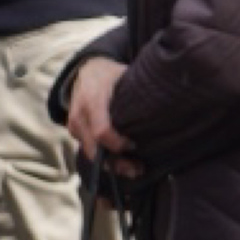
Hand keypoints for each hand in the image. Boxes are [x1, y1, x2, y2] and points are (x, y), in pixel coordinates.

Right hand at [66, 58, 139, 175]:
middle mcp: (80, 114)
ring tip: (133, 169)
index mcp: (93, 99)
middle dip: (116, 163)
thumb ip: (137, 92)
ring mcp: (74, 124)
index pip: (102, 131)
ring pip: (90, 153)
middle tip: (138, 170)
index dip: (118, 144)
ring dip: (111, 165)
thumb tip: (166, 106)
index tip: (135, 145)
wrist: (87, 69)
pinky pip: (87, 149)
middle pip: (94, 149)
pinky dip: (103, 158)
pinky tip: (121, 161)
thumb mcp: (125, 76)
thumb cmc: (112, 74)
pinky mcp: (73, 131)